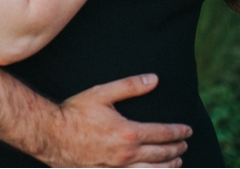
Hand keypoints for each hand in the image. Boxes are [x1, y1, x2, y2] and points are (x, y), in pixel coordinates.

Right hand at [44, 74, 191, 166]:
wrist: (51, 135)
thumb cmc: (75, 112)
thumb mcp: (102, 93)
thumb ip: (130, 86)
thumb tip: (154, 79)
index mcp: (129, 132)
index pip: (162, 133)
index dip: (178, 132)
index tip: (188, 130)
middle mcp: (127, 153)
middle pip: (160, 153)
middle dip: (176, 149)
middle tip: (185, 145)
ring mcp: (118, 167)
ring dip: (168, 166)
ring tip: (178, 163)